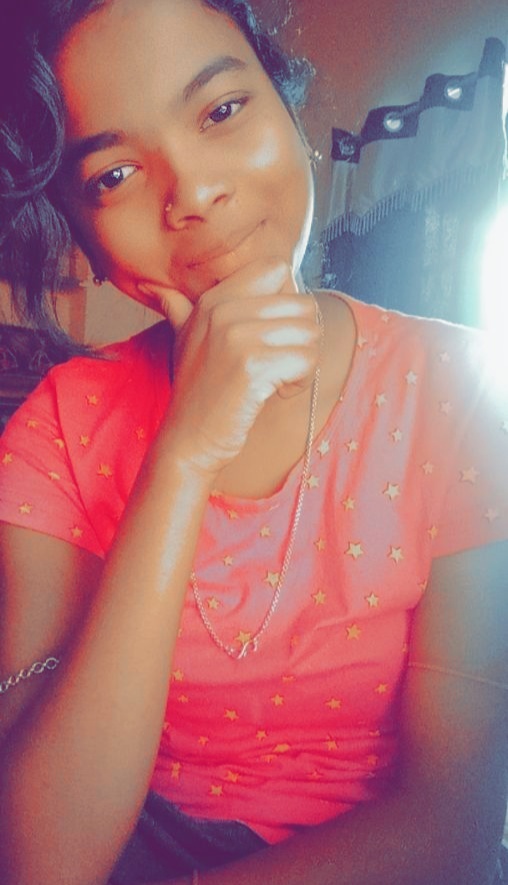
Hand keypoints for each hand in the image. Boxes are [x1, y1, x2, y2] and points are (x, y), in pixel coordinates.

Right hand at [139, 258, 320, 476]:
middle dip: (299, 339)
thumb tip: (155, 287)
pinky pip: (307, 360)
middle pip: (302, 303)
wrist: (189, 440)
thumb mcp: (183, 341)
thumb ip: (177, 309)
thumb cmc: (196, 393)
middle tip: (274, 365)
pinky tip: (275, 392)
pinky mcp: (253, 366)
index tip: (271, 332)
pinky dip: (300, 381)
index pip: (277, 268)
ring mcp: (237, 337)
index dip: (287, 301)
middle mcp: (223, 310)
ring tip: (274, 379)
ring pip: (310, 333)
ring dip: (302, 362)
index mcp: (213, 299)